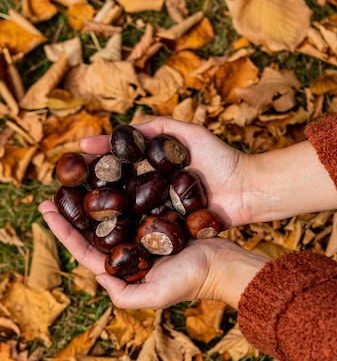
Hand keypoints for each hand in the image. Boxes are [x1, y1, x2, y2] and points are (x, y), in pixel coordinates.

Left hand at [39, 200, 267, 308]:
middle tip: (51, 192)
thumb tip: (97, 277)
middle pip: (93, 230)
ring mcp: (142, 234)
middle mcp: (129, 251)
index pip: (85, 250)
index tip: (45, 210)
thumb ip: (124, 295)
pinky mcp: (157, 218)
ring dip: (91, 200)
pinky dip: (118, 190)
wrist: (224, 264)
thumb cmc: (191, 281)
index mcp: (123, 269)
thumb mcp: (155, 296)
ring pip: (110, 214)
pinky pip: (132, 202)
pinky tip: (107, 175)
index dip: (63, 232)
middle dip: (71, 213)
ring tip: (74, 181)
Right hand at [79, 117, 251, 228]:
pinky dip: (123, 231)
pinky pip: (143, 229)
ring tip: (74, 211)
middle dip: (90, 188)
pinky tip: (102, 233)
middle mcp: (152, 189)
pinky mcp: (169, 229)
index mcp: (153, 167)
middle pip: (115, 188)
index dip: (97, 159)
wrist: (247, 189)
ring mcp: (159, 210)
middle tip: (64, 188)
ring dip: (100, 212)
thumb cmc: (220, 159)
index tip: (74, 155)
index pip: (118, 162)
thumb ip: (156, 127)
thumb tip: (116, 130)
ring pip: (124, 211)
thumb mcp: (186, 133)